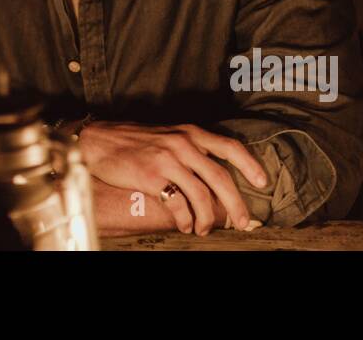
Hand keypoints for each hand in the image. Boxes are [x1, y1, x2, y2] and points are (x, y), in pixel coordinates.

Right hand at [79, 121, 267, 234]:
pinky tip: (185, 225)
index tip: (263, 182)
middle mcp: (183, 143)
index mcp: (190, 133)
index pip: (229, 147)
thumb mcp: (167, 137)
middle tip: (242, 222)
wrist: (99, 141)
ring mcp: (168, 159)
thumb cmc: (134, 142)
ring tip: (205, 229)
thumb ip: (190, 150)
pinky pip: (177, 204)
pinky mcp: (152, 176)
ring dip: (208, 217)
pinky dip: (185, 219)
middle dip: (235, 204)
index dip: (249, 165)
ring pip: (201, 194)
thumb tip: (213, 177)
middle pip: (221, 177)